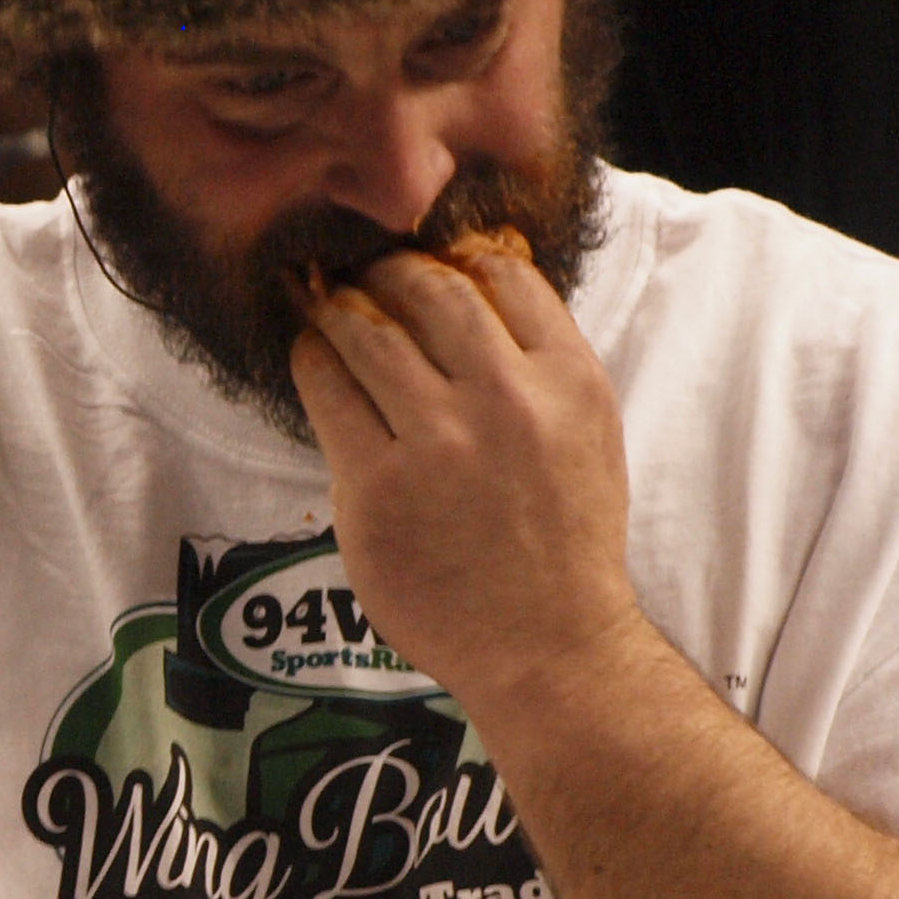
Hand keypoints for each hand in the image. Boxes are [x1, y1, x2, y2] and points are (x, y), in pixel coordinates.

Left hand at [290, 238, 644, 727]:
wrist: (549, 645)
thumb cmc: (564, 539)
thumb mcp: (585, 431)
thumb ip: (540, 358)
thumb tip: (478, 275)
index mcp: (568, 379)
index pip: (503, 272)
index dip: (454, 254)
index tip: (426, 259)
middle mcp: (506, 401)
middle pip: (428, 287)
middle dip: (387, 269)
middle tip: (364, 273)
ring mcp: (438, 444)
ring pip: (366, 329)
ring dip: (339, 306)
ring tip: (329, 307)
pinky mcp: (376, 487)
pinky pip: (327, 392)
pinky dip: (313, 360)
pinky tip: (313, 359)